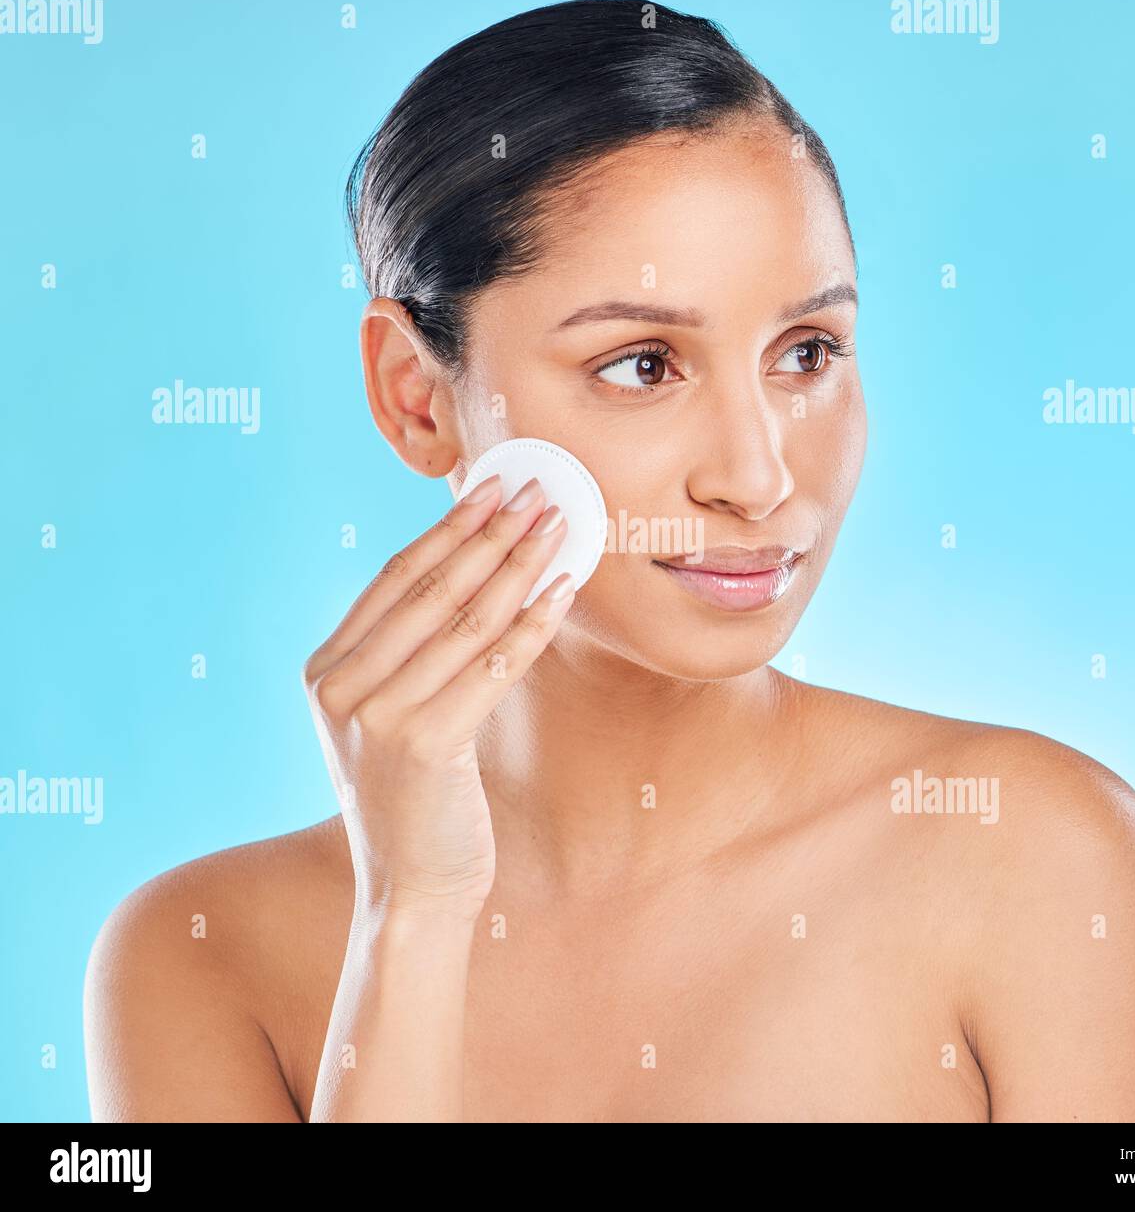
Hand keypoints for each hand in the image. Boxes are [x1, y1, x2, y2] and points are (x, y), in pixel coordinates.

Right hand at [302, 474, 571, 920]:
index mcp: (326, 671)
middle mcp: (342, 688)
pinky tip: (563, 591)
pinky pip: (494, 665)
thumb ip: (409, 653)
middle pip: (432, 588)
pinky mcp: (425, 745)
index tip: (493, 488)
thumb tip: (473, 569)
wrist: (411, 891)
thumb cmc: (414, 799)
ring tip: (559, 527)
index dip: (449, 528)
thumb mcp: (390, 717)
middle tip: (539, 491)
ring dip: (520, 565)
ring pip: (467, 619)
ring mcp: (378, 717)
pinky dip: (534, 623)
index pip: (395, 579)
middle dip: (492, 533)